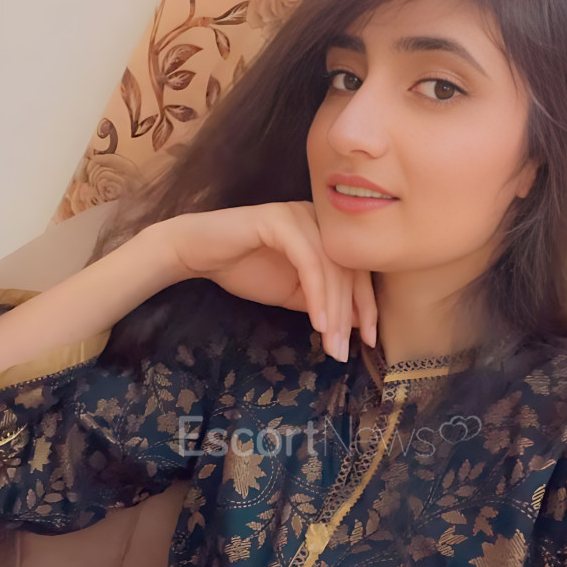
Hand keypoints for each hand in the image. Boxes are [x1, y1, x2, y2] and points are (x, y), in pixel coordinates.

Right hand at [159, 200, 377, 361]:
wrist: (197, 253)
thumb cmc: (244, 269)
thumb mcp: (293, 293)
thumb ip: (324, 302)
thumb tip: (359, 322)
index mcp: (326, 234)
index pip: (358, 271)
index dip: (367, 307)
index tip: (369, 340)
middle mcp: (319, 220)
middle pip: (349, 270)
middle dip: (350, 316)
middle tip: (343, 351)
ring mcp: (301, 216)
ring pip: (331, 269)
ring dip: (333, 312)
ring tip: (331, 345)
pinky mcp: (281, 221)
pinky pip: (309, 261)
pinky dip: (317, 295)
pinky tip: (317, 324)